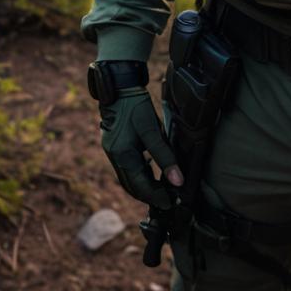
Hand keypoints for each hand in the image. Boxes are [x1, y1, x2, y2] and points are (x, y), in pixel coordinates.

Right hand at [98, 87, 183, 209]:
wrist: (119, 87)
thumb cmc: (135, 107)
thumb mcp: (152, 130)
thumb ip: (164, 155)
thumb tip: (178, 180)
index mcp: (123, 156)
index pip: (140, 186)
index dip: (155, 196)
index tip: (170, 202)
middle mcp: (115, 157)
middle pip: (132, 186)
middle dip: (149, 195)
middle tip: (168, 200)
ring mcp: (113, 152)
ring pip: (129, 178)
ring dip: (144, 186)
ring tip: (162, 189)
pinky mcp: (116, 146)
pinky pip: (127, 167)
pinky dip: (139, 174)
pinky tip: (151, 172)